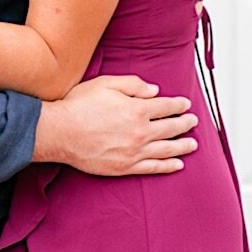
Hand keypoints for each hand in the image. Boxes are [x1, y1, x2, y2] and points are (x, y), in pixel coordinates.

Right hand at [35, 76, 198, 175]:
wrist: (58, 133)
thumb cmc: (79, 105)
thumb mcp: (107, 83)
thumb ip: (134, 84)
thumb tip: (155, 91)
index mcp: (137, 110)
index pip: (166, 107)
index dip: (179, 105)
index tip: (186, 104)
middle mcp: (140, 132)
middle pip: (170, 128)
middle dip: (185, 124)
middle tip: (193, 121)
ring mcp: (133, 152)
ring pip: (166, 149)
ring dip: (182, 146)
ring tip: (193, 144)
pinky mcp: (124, 167)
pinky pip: (152, 168)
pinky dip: (168, 166)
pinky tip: (178, 164)